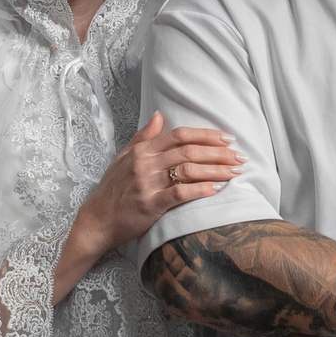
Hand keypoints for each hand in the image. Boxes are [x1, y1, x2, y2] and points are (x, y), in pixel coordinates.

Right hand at [58, 114, 241, 299]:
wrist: (96, 221)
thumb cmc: (112, 191)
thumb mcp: (123, 158)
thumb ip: (143, 137)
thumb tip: (160, 115)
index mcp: (141, 150)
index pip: (179, 135)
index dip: (206, 135)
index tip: (228, 138)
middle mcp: (144, 163)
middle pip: (188, 150)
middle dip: (218, 152)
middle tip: (239, 156)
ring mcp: (147, 184)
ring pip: (188, 169)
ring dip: (215, 170)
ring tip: (235, 172)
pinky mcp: (150, 205)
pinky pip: (180, 193)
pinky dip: (200, 189)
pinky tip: (216, 189)